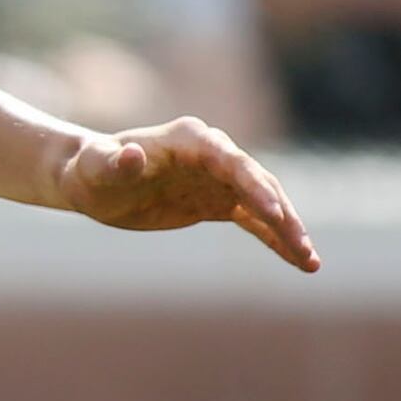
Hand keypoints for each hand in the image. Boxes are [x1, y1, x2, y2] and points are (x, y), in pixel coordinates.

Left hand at [49, 118, 318, 271]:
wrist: (90, 180)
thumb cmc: (89, 168)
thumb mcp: (95, 166)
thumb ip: (114, 162)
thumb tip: (132, 154)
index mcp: (190, 138)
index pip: (232, 161)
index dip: (254, 186)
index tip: (274, 214)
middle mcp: (213, 154)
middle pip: (258, 182)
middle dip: (282, 213)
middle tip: (301, 244)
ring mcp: (219, 178)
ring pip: (265, 203)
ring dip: (289, 230)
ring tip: (310, 262)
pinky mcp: (218, 202)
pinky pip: (256, 221)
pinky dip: (276, 239)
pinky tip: (300, 261)